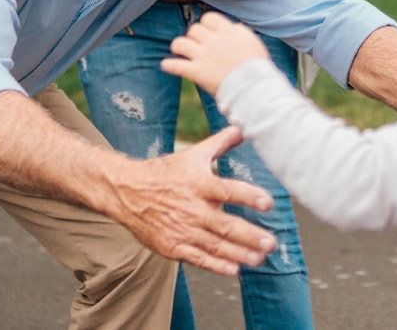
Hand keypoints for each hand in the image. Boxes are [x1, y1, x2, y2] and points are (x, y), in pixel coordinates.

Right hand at [111, 126, 274, 275]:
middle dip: (250, 235)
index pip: (228, 190)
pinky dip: (216, 265)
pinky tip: (234, 269)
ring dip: (239, 253)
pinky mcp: (172, 246)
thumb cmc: (164, 173)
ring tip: (259, 258)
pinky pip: (198, 258)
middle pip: (224, 224)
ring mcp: (181, 229)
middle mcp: (191, 208)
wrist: (126, 191)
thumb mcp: (192, 154)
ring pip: (215, 245)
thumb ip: (220, 143)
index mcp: (198, 183)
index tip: (268, 203)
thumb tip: (243, 127)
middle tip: (270, 242)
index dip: (249, 196)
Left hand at [162, 12, 269, 93]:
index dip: (206, 24)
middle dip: (193, 36)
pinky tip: (166, 65)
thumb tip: (233, 26)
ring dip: (178, 47)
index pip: (209, 18)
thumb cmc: (257, 66)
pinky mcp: (197, 72)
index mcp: (227, 32)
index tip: (208, 32)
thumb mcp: (253, 42)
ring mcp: (203, 56)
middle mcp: (213, 41)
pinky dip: (169, 65)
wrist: (254, 86)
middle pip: (193, 29)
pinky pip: (176, 65)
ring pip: (180, 43)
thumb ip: (240, 32)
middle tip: (195, 45)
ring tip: (179, 52)